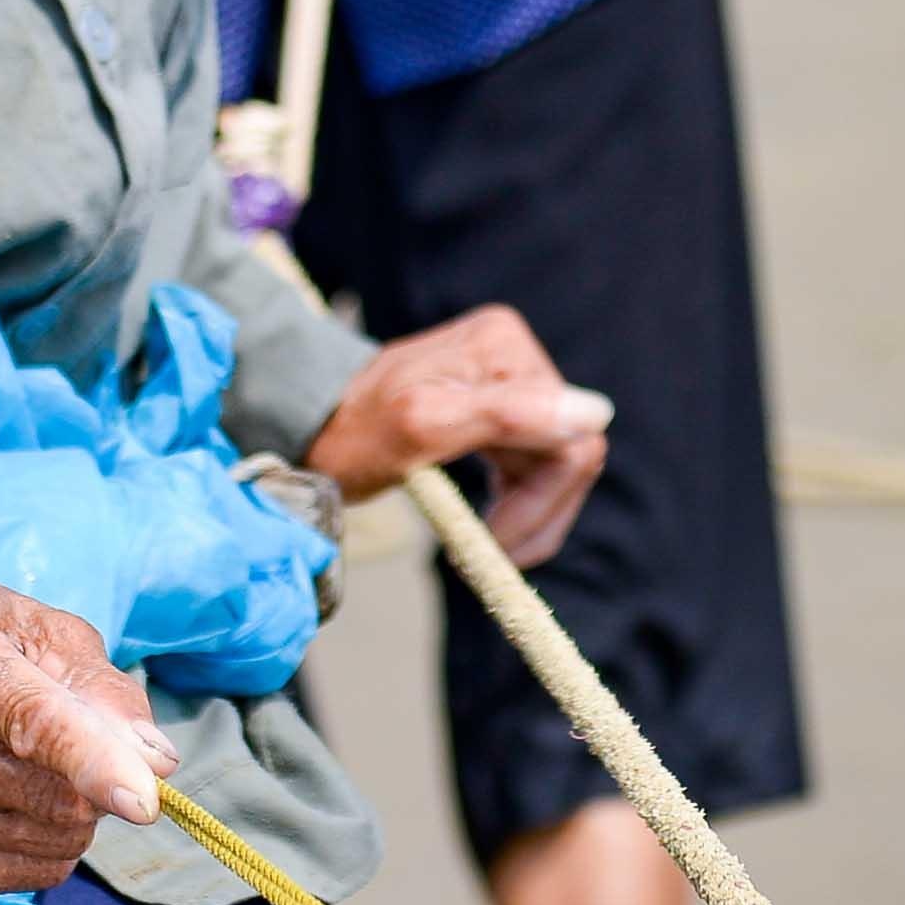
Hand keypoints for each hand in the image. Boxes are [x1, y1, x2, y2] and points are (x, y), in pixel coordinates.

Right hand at [0, 570, 172, 896]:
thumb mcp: (42, 628)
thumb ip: (103, 688)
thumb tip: (153, 763)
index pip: (28, 719)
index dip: (92, 760)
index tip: (145, 800)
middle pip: (50, 795)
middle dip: (91, 780)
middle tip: (66, 740)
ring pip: (45, 841)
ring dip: (69, 815)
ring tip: (28, 765)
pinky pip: (19, 876)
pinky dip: (41, 848)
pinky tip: (10, 803)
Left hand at [304, 305, 611, 565]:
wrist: (307, 429)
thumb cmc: (352, 434)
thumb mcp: (423, 429)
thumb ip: (507, 415)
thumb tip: (597, 413)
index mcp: (503, 349)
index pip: (569, 440)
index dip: (542, 504)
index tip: (495, 545)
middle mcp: (514, 352)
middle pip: (568, 453)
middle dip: (537, 514)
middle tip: (491, 556)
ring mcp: (508, 377)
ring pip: (558, 464)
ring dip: (529, 515)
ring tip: (485, 545)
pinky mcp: (501, 403)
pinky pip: (537, 462)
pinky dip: (519, 503)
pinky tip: (490, 522)